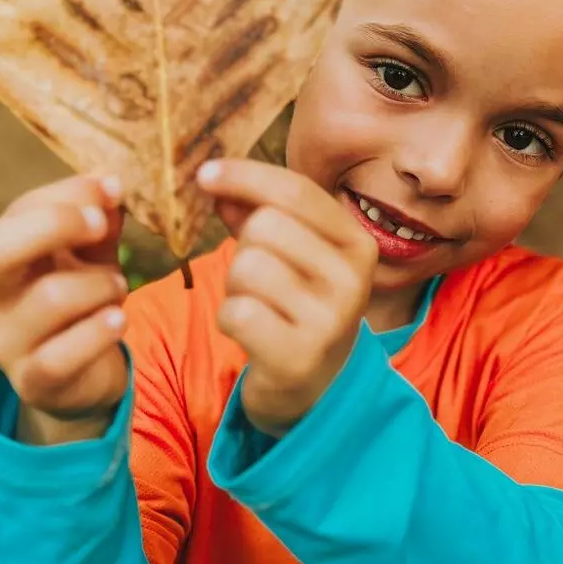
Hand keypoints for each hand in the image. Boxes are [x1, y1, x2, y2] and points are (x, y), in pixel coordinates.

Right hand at [0, 174, 129, 432]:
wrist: (83, 377)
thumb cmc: (83, 302)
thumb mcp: (90, 256)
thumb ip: (99, 222)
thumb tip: (111, 183)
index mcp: (2, 256)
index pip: (18, 211)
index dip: (67, 193)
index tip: (113, 187)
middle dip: (57, 224)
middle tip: (102, 226)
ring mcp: (8, 342)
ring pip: (49, 298)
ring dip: (100, 285)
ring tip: (118, 288)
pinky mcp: (33, 382)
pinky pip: (61, 356)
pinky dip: (98, 332)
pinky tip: (118, 320)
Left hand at [197, 159, 377, 436]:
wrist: (319, 388)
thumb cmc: (298, 306)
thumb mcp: (292, 254)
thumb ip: (258, 211)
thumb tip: (216, 182)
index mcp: (358, 243)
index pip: (296, 191)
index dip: (244, 176)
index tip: (205, 175)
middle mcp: (353, 279)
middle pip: (265, 226)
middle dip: (244, 248)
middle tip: (258, 280)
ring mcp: (330, 320)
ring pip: (247, 267)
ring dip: (236, 287)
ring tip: (258, 307)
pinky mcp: (299, 357)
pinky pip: (237, 312)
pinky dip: (230, 320)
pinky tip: (251, 334)